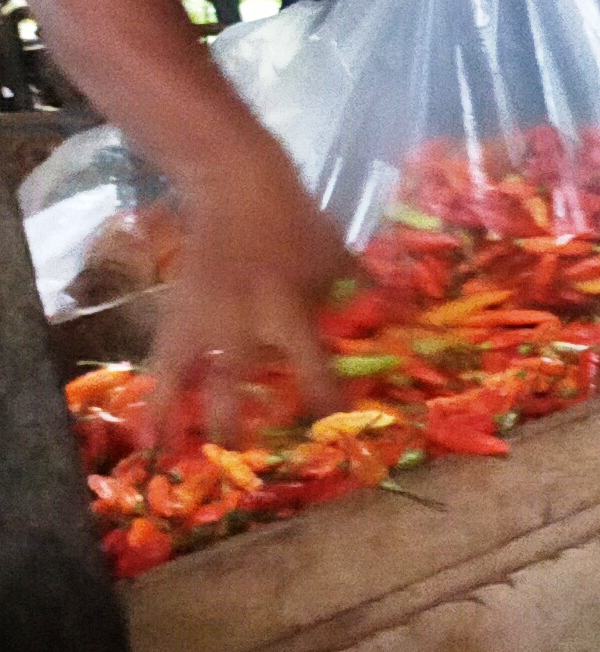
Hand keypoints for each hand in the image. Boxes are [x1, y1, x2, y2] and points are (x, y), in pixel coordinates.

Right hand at [148, 140, 353, 446]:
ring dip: (180, 419)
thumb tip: (400, 326)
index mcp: (285, 308)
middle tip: (243, 465)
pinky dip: (155, 396)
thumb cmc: (297, 222)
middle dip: (236, 425)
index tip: (333, 430)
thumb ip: (362, 297)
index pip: (310, 366)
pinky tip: (147, 432)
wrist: (234, 186)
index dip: (324, 400)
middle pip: (235, 382)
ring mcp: (200, 317)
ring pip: (183, 376)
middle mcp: (238, 321)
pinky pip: (163, 361)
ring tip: (173, 460)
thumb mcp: (339, 258)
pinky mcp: (176, 312)